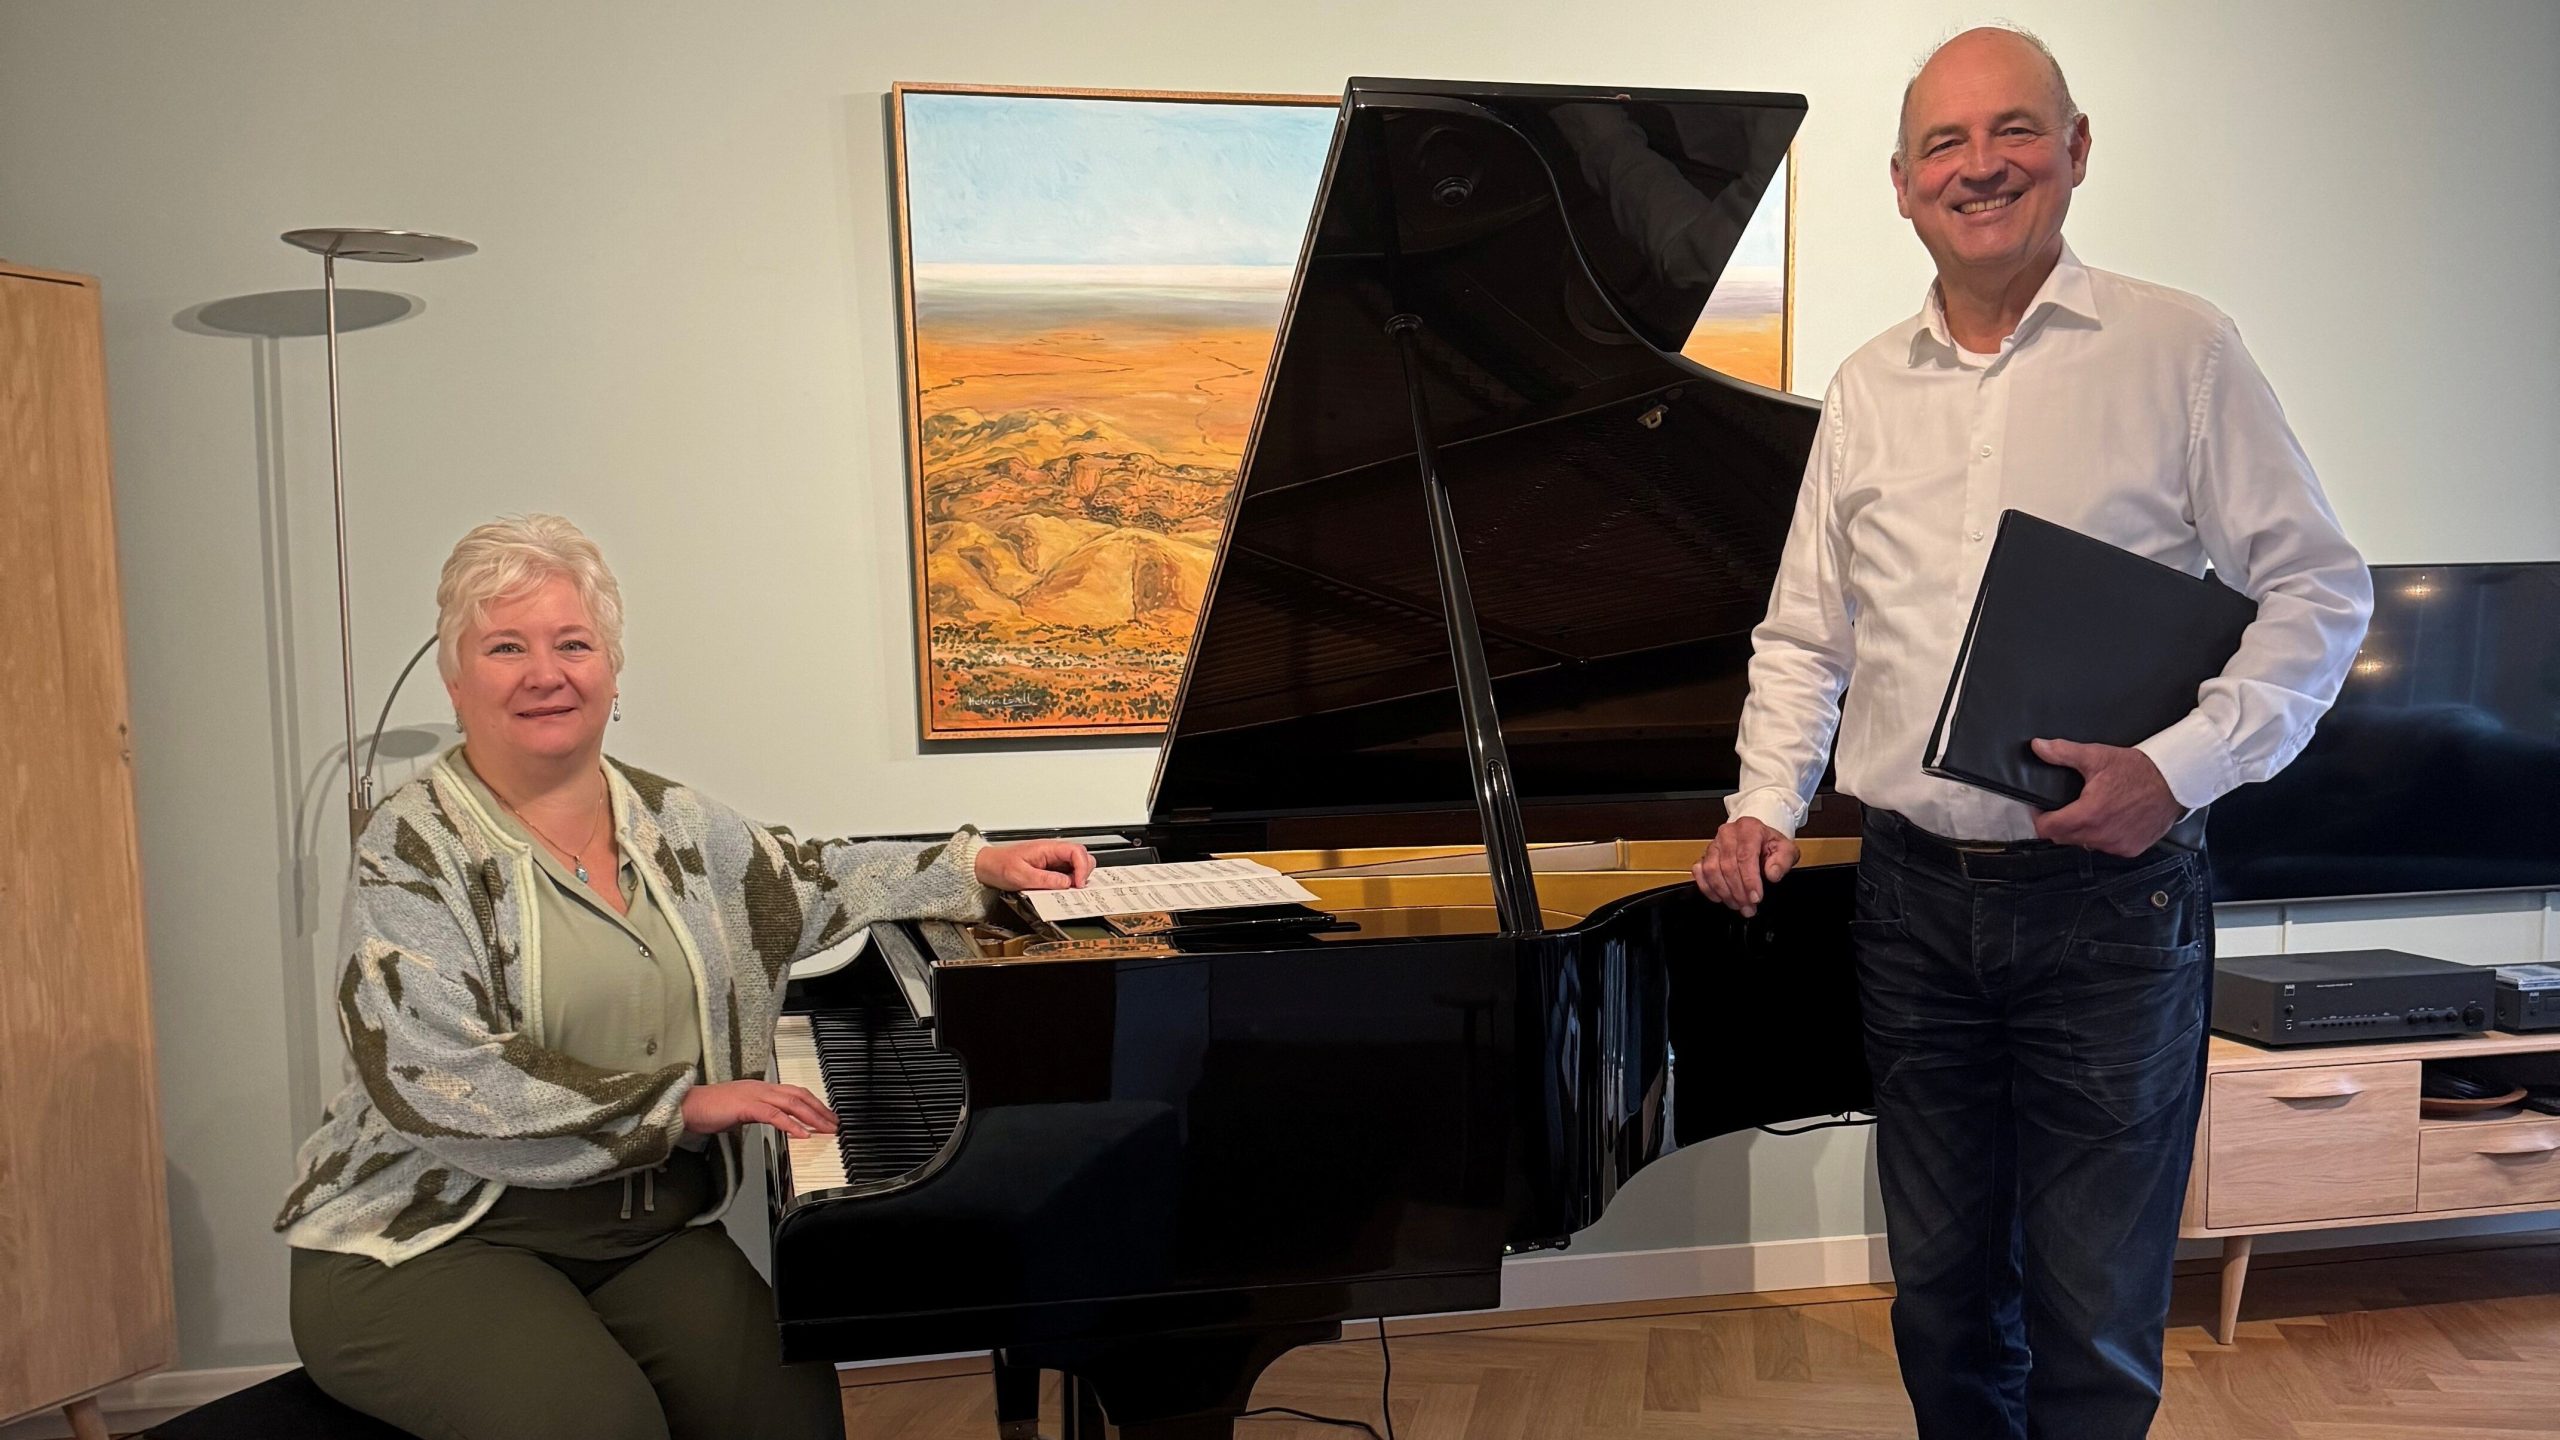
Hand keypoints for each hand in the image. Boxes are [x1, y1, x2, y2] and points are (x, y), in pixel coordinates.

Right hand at [681, 1080, 836, 1139]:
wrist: (686, 1107)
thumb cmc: (708, 1110)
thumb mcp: (740, 1111)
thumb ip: (758, 1113)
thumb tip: (774, 1122)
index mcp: (760, 1088)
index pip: (794, 1092)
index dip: (813, 1103)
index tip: (826, 1116)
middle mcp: (760, 1087)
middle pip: (799, 1095)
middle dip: (819, 1109)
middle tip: (833, 1124)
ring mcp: (754, 1095)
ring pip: (791, 1103)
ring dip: (812, 1117)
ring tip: (824, 1129)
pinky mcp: (746, 1106)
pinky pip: (774, 1115)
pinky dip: (791, 1124)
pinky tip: (801, 1134)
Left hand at [974, 838, 1095, 891]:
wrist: (986, 866)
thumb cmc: (1000, 865)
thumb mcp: (1021, 875)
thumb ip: (1045, 879)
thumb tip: (1066, 883)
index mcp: (1048, 848)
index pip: (1077, 852)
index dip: (1082, 868)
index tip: (1077, 884)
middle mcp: (1053, 852)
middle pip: (1083, 856)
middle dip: (1084, 873)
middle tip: (1077, 888)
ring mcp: (1052, 860)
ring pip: (1077, 865)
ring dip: (1078, 878)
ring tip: (1071, 891)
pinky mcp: (1050, 869)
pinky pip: (1066, 873)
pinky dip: (1070, 882)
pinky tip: (1063, 891)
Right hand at [1692, 816, 1799, 917]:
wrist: (1759, 840)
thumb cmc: (1770, 846)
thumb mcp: (1786, 850)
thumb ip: (1783, 861)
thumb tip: (1772, 874)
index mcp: (1748, 828)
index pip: (1745, 856)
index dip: (1749, 880)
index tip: (1756, 898)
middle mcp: (1728, 834)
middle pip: (1727, 866)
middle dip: (1738, 891)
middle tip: (1748, 908)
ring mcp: (1713, 844)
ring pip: (1711, 870)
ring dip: (1723, 892)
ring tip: (1737, 904)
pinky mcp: (1704, 854)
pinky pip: (1699, 872)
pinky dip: (1707, 887)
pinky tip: (1719, 897)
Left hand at [2030, 738, 2187, 856]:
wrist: (2175, 781)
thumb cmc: (2140, 769)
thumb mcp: (2097, 756)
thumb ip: (2063, 753)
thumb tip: (2039, 747)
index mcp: (2089, 814)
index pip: (2047, 830)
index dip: (2040, 818)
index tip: (2042, 807)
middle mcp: (2102, 835)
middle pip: (2063, 838)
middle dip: (2059, 824)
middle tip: (2065, 806)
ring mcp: (2118, 845)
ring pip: (2085, 844)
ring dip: (2081, 831)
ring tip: (2090, 811)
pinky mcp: (2132, 849)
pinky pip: (2107, 848)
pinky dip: (2103, 837)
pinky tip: (2110, 820)